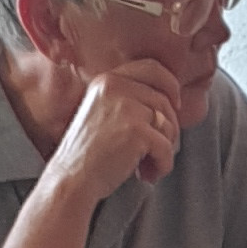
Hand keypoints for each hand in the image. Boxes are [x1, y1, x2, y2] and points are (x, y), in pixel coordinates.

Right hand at [53, 56, 187, 204]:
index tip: (175, 105)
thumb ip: (130, 101)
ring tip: (147, 165)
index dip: (170, 85)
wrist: (71, 179)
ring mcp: (127, 107)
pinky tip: (148, 174)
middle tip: (155, 151)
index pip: (152, 68)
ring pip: (169, 124)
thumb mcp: (103, 112)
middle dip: (168, 129)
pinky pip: (166, 147)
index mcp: (107, 80)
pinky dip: (163, 165)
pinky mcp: (137, 130)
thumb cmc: (87, 155)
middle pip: (165, 100)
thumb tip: (170, 104)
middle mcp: (116, 87)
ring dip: (164, 149)